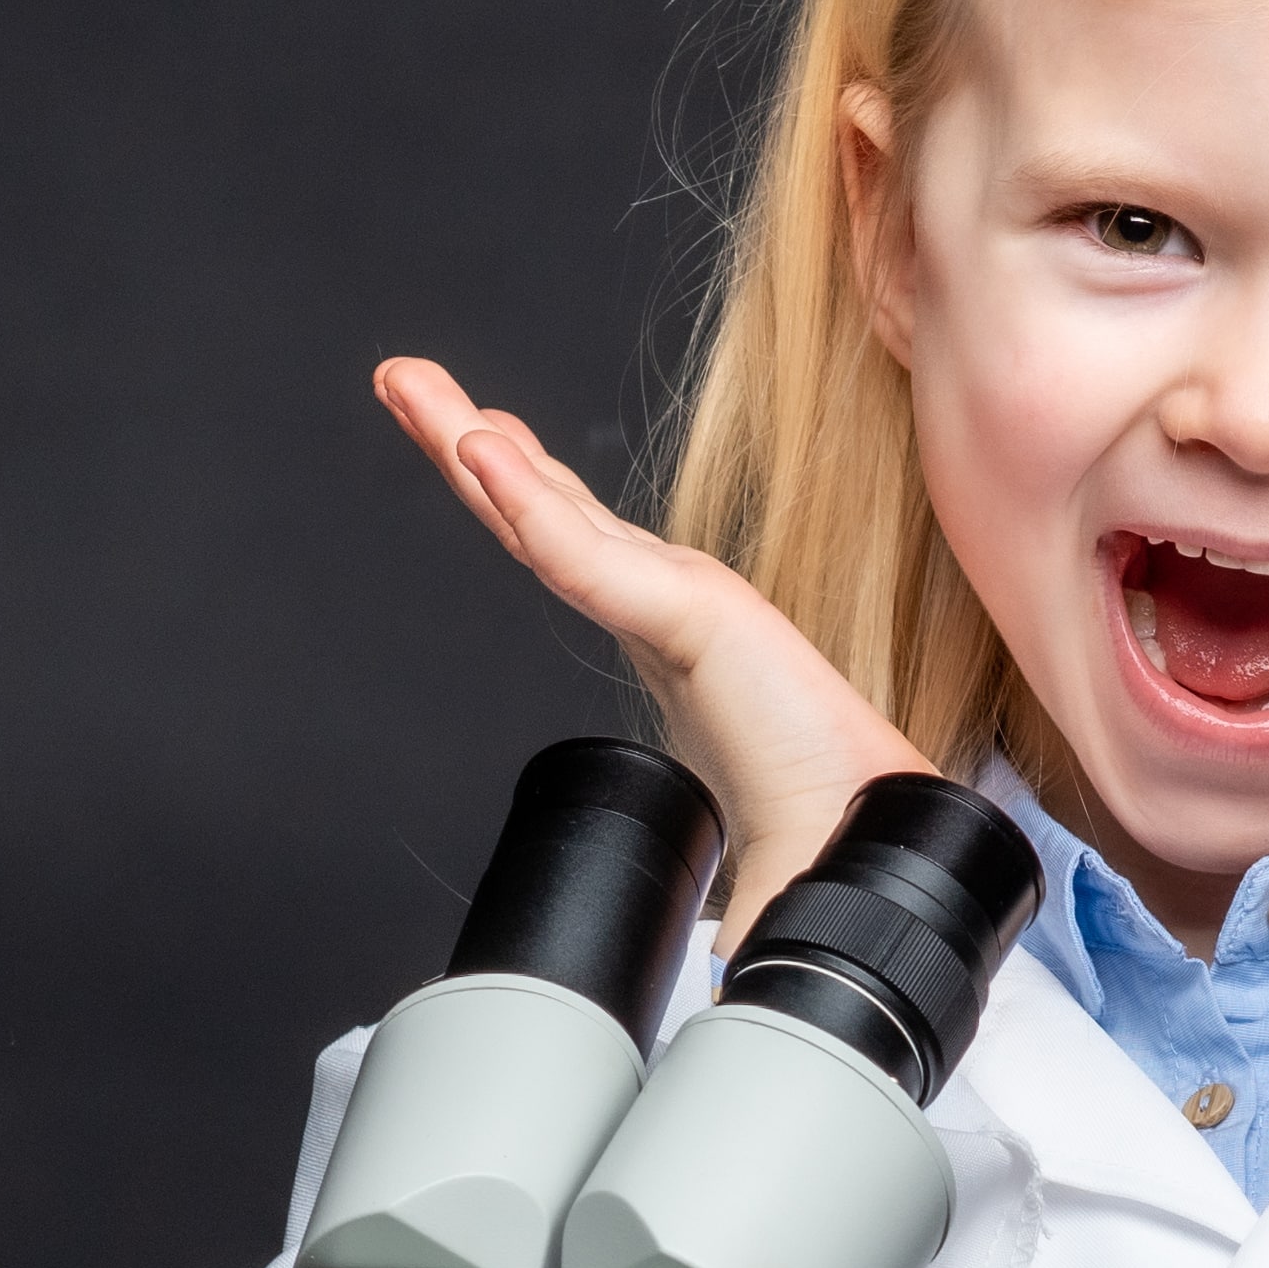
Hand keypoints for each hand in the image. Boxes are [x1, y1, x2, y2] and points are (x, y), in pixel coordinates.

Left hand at [374, 359, 930, 934]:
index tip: (466, 435)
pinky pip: (588, 558)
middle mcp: (670, 593)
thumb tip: (672, 889)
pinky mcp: (696, 614)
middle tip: (399, 378)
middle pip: (542, 503)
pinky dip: (530, 503)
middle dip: (463, 434)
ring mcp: (682, 596)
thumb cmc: (816, 822)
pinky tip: (480, 454)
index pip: (568, 543)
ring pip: (548, 508)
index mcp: (668, 630)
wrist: (869, 841)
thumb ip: (683, 809)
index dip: (513, 486)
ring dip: (470, 441)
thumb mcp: (713, 809)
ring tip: (410, 387)